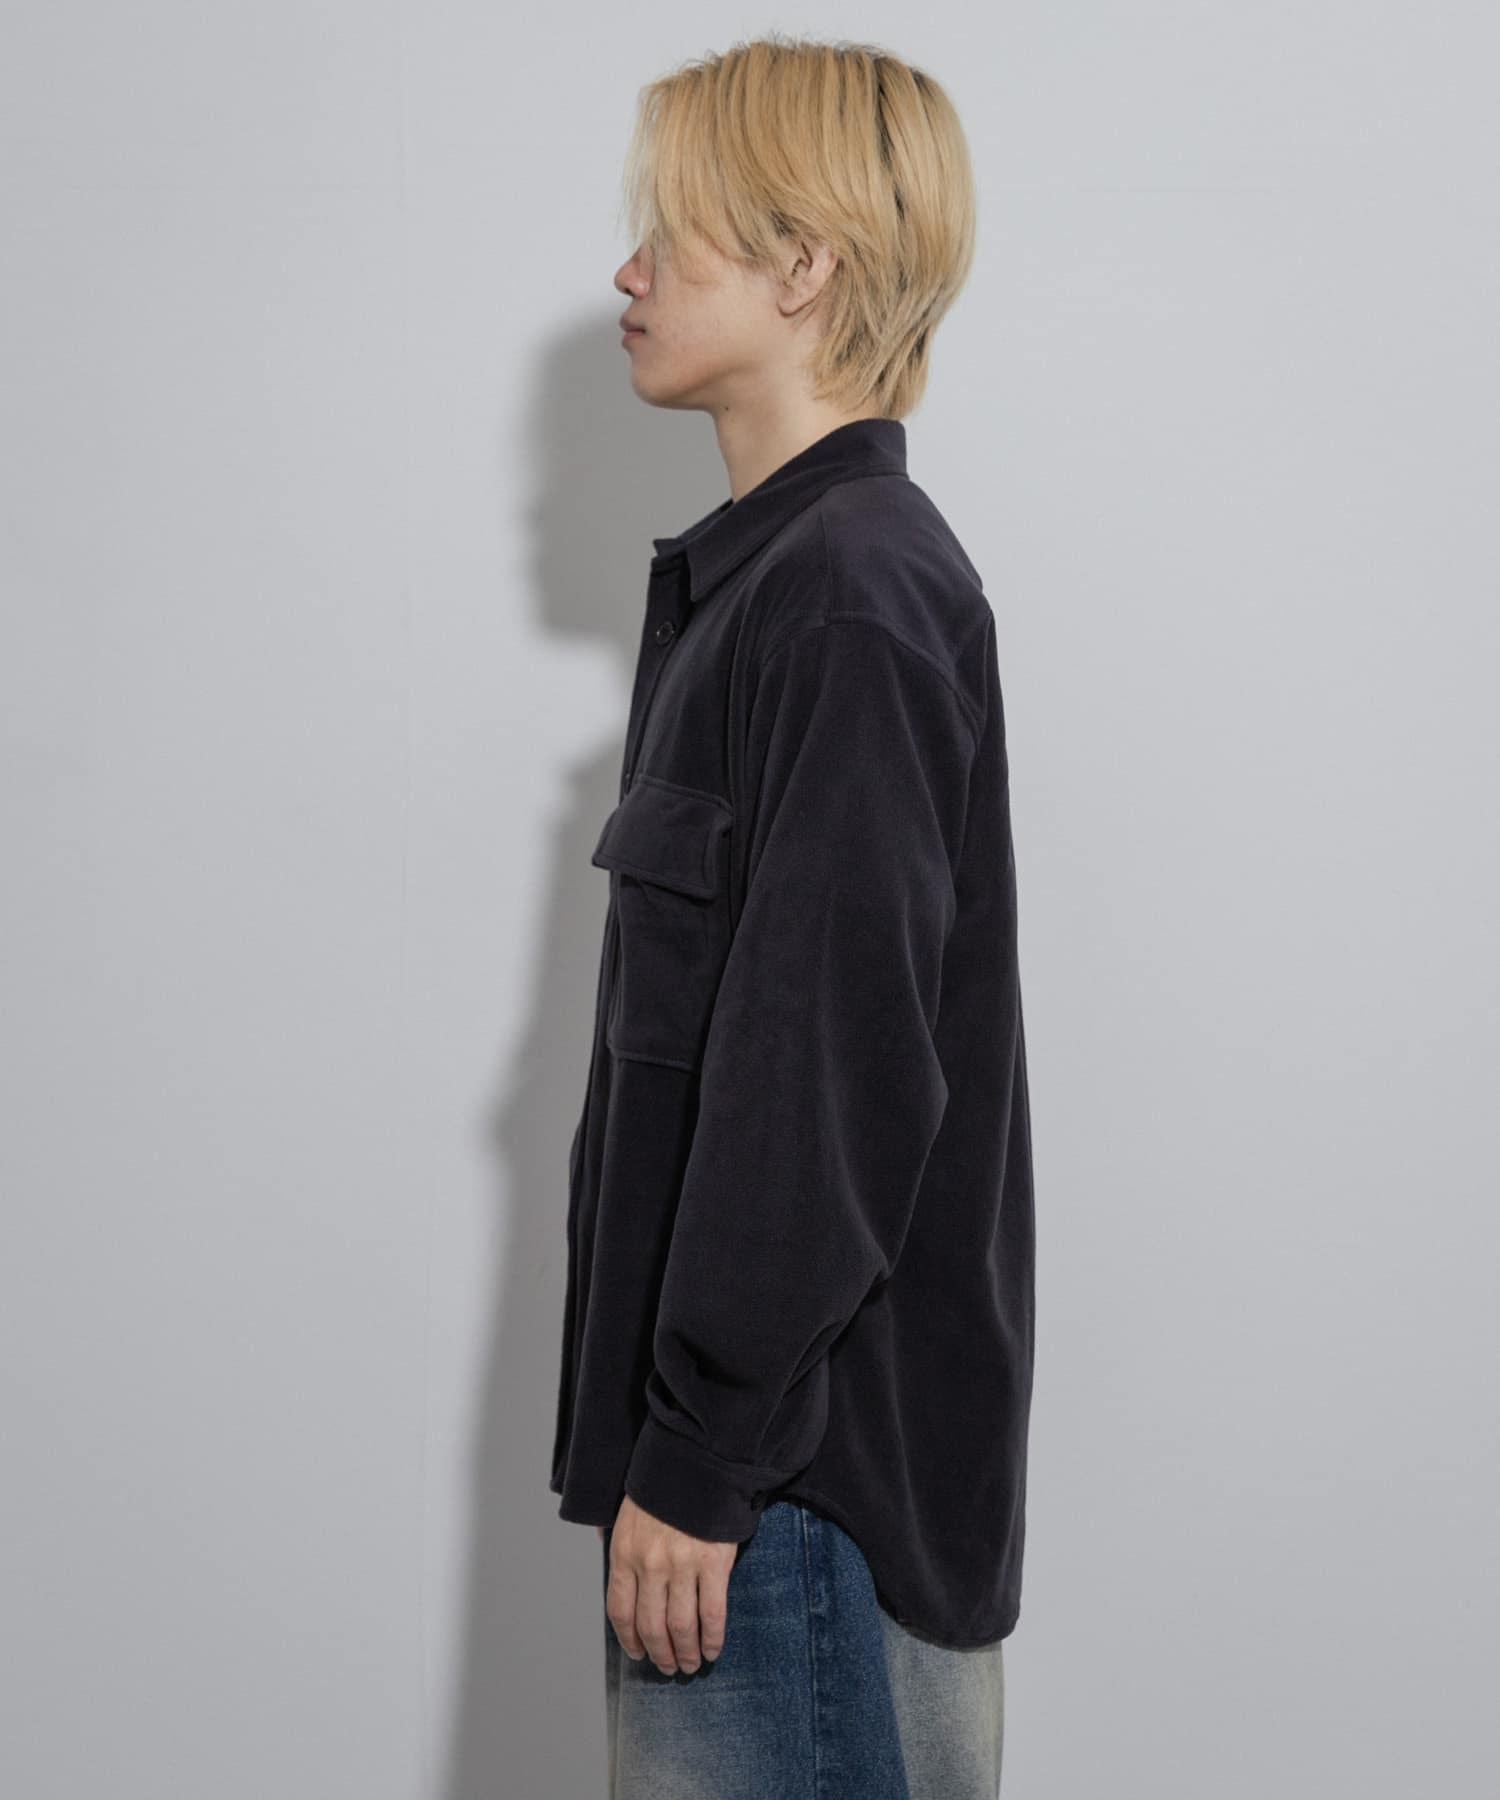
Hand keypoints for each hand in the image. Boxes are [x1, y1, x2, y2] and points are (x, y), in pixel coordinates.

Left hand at [605, 1493, 737, 1675]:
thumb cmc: (660, 1486)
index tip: (639, 1654)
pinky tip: (712, 1650)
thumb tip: (598, 1539)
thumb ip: (615, 1535)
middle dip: (660, 1653)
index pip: (620, 1611)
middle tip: (669, 1667)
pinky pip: (712, 1613)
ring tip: (690, 1664)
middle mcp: (649, 1564)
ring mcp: (682, 1565)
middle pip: (651, 1625)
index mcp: (624, 1553)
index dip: (630, 1640)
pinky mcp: (713, 1563)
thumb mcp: (626, 1510)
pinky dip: (713, 1638)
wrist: (697, 1459)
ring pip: (681, 1626)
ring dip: (686, 1653)